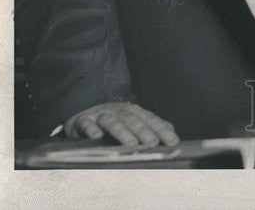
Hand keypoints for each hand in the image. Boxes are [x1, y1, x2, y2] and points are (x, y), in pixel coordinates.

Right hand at [63, 102, 178, 145]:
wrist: (81, 117)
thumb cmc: (111, 124)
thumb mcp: (131, 123)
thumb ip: (150, 127)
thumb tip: (172, 134)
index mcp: (132, 111)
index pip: (150, 119)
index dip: (162, 129)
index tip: (173, 141)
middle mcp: (118, 111)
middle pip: (133, 119)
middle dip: (144, 131)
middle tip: (153, 143)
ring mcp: (100, 115)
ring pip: (112, 121)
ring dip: (122, 132)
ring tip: (131, 144)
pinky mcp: (82, 121)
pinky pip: (86, 124)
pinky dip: (91, 129)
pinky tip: (97, 137)